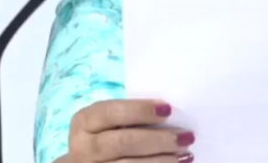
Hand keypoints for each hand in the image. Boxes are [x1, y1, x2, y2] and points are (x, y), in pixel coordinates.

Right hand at [59, 99, 194, 162]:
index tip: (168, 109)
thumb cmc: (111, 137)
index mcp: (84, 123)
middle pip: (122, 142)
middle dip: (158, 140)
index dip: (140, 110)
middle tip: (186, 137)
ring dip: (161, 160)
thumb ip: (132, 118)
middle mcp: (81, 148)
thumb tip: (171, 113)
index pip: (111, 112)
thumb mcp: (112, 124)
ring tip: (186, 154)